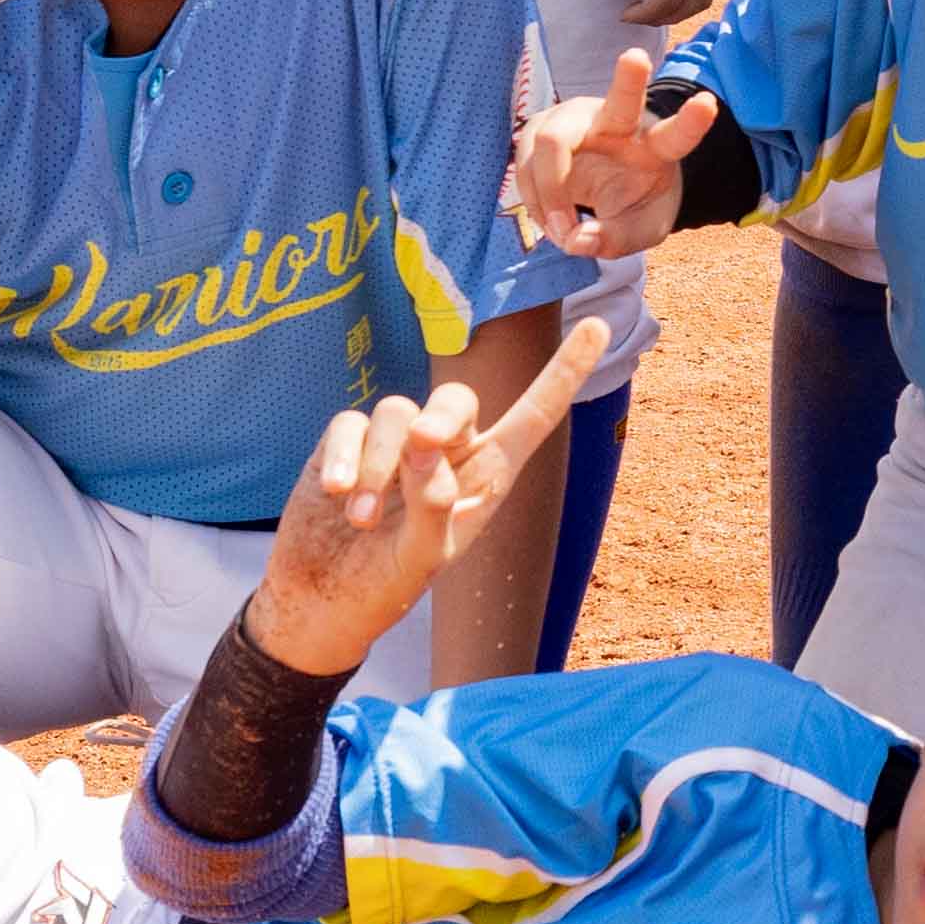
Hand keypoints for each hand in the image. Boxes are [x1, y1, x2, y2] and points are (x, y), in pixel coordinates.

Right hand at [244, 318, 621, 672]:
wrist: (325, 598)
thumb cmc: (389, 583)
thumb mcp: (423, 559)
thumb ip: (433, 508)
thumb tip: (422, 447)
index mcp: (485, 477)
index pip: (533, 417)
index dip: (564, 372)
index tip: (599, 325)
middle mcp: (447, 451)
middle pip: (457, 399)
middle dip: (442, 416)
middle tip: (420, 444)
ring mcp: (395, 442)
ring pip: (397, 412)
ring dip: (380, 466)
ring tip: (364, 520)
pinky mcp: (349, 443)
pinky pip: (350, 424)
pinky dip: (345, 457)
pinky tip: (336, 493)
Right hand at [505, 44, 722, 262]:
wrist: (601, 189)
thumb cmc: (630, 204)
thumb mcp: (638, 231)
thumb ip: (615, 240)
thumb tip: (577, 240)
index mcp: (654, 148)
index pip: (675, 135)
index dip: (691, 122)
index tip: (708, 103)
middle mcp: (618, 124)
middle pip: (622, 101)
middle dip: (629, 79)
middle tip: (637, 58)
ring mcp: (577, 120)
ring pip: (551, 140)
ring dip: (548, 194)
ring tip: (562, 231)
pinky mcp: (543, 127)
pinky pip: (526, 163)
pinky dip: (534, 200)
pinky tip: (550, 217)